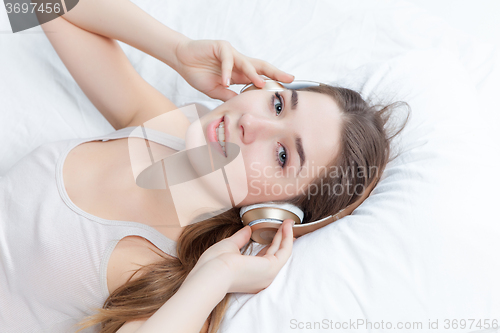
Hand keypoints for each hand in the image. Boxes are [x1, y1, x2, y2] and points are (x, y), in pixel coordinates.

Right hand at [173, 39, 293, 100]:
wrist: (182, 61)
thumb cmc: (198, 74)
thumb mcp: (216, 91)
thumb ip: (229, 97)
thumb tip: (242, 106)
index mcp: (240, 73)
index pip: (260, 76)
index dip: (273, 81)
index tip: (287, 87)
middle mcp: (239, 62)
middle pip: (261, 66)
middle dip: (275, 73)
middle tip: (289, 78)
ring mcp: (231, 54)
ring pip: (247, 63)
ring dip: (254, 74)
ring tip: (260, 84)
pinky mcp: (221, 47)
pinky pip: (228, 59)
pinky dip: (227, 71)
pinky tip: (225, 81)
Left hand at [187, 219, 294, 293]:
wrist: (214, 272)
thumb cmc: (216, 262)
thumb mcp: (230, 246)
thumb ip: (240, 238)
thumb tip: (248, 229)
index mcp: (250, 274)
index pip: (264, 257)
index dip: (271, 243)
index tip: (273, 230)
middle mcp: (262, 277)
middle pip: (276, 254)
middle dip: (281, 238)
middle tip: (286, 224)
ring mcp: (268, 274)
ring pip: (282, 252)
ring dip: (286, 236)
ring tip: (289, 222)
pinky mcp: (272, 268)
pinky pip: (285, 251)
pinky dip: (287, 238)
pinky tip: (287, 226)